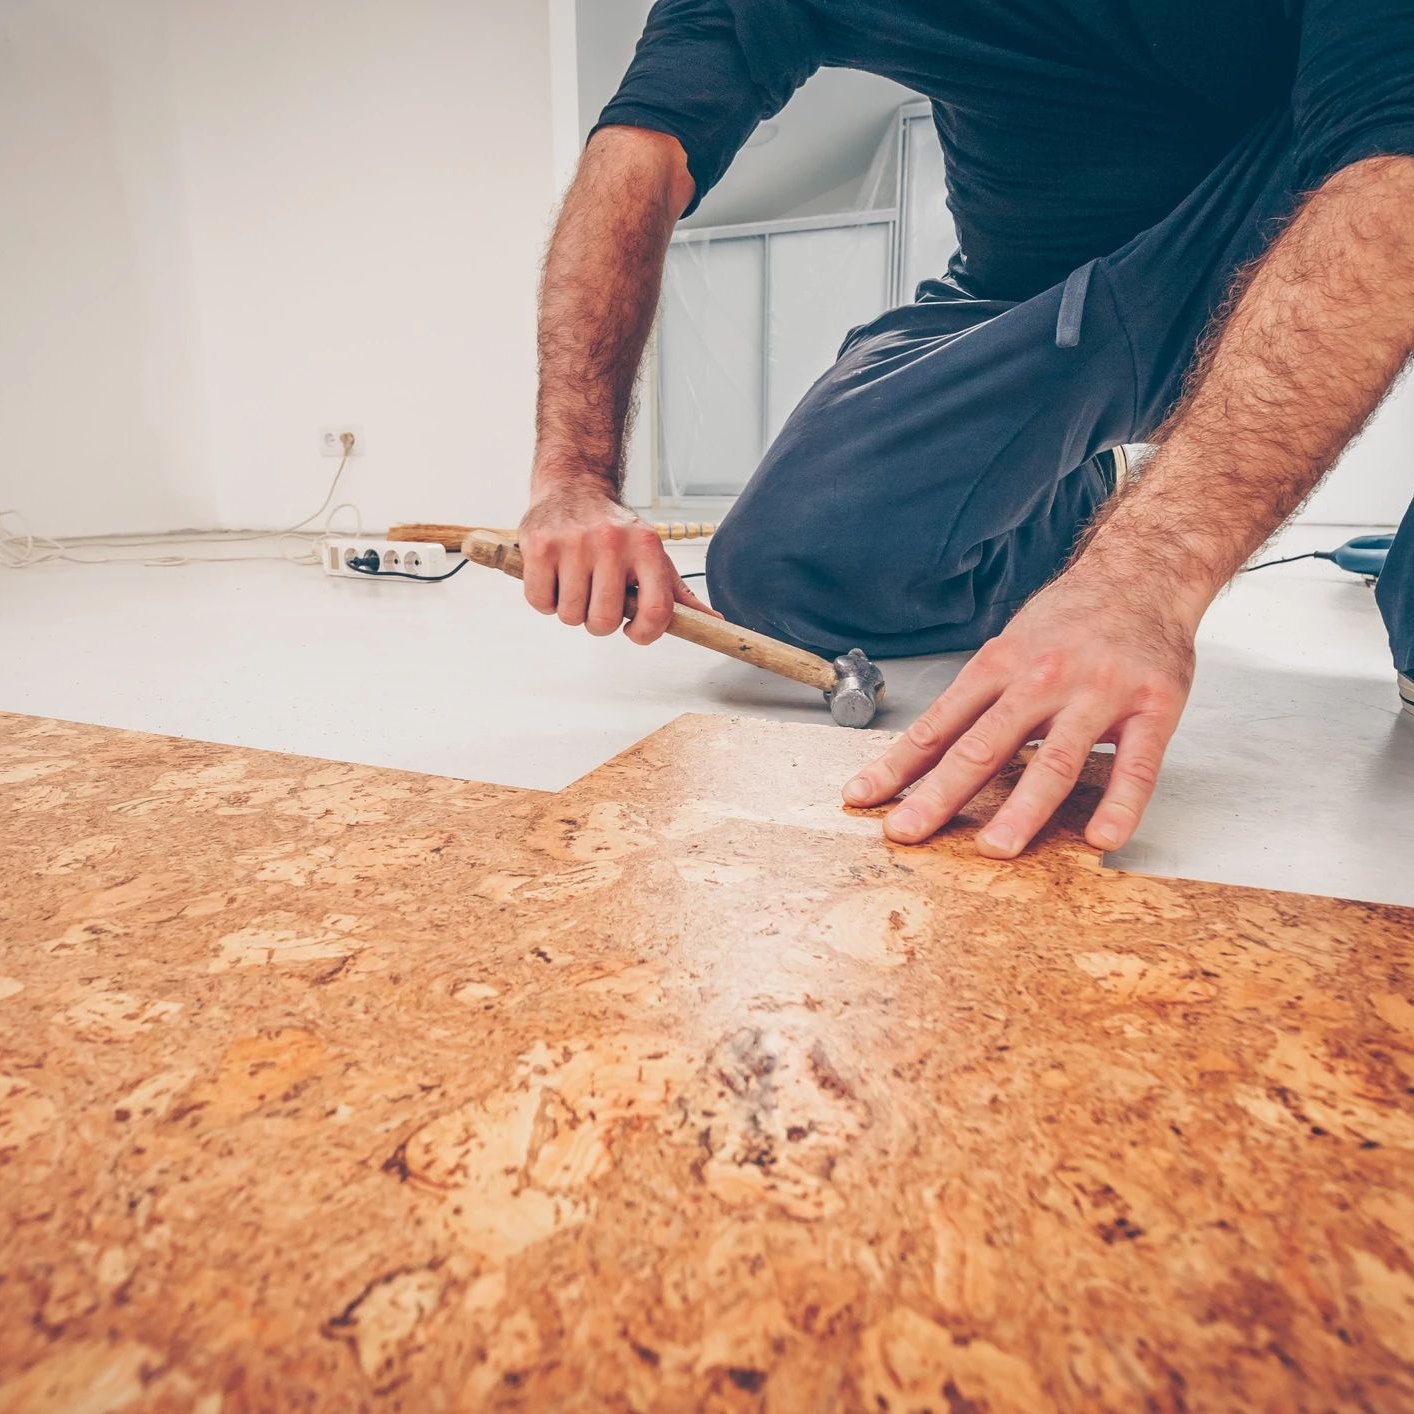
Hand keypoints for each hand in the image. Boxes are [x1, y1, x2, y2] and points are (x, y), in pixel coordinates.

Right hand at [518, 480, 719, 644]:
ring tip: (575, 583)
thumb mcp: (652, 556)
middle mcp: (612, 542)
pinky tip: (554, 578)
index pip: (656, 610)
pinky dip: (545, 601)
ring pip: (570, 616)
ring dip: (570, 610)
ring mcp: (574, 543)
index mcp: (647, 547)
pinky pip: (540, 603)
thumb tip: (715, 623)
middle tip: (596, 600)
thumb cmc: (617, 532)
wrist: (574, 486)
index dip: (644, 633)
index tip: (633, 630)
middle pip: (604, 621)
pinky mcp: (540, 546)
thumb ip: (679, 594)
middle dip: (598, 622)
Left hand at [842, 567, 1196, 855]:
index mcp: (999, 665)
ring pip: (1055, 760)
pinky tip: (1101, 837)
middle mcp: (1042, 678)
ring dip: (1023, 808)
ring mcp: (1098, 693)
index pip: (938, 725)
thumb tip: (925, 754)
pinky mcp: (1152, 706)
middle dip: (940, 793)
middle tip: (907, 832)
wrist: (1143, 571)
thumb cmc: (1069, 619)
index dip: (897, 765)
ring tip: (996, 847)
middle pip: (984, 746)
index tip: (861, 797)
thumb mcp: (1009, 647)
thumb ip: (977, 701)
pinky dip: (1120, 804)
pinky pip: (1137, 764)